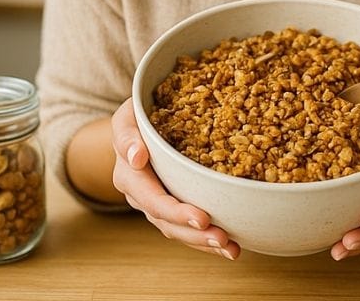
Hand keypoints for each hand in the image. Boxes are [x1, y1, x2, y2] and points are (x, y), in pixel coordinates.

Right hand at [110, 100, 240, 259]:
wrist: (142, 122)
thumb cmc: (141, 113)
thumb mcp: (130, 113)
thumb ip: (128, 133)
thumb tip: (136, 157)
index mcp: (127, 171)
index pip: (149, 195)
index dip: (173, 209)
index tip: (200, 217)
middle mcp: (137, 193)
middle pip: (164, 218)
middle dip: (193, 231)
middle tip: (220, 235)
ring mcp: (152, 204)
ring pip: (175, 230)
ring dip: (202, 241)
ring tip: (230, 246)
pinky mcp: (168, 210)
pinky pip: (185, 230)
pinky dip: (206, 241)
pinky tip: (231, 247)